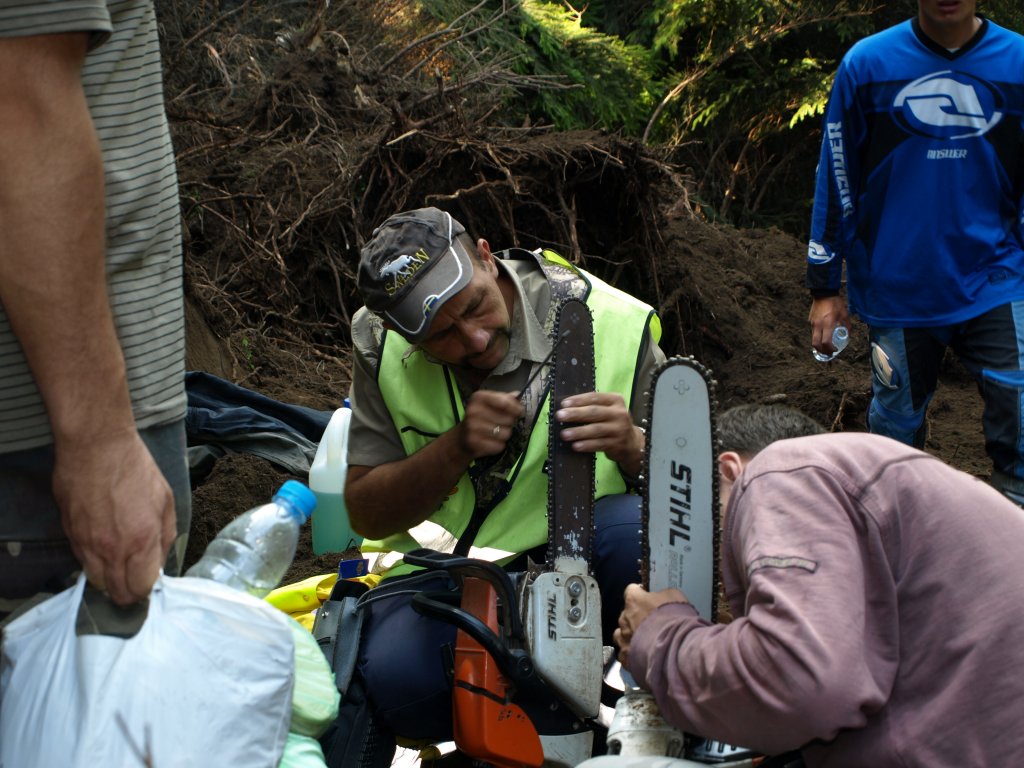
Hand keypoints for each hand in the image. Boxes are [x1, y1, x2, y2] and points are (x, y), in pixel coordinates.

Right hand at [53, 429, 174, 605]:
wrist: (96, 447)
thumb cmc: (136, 470)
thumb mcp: (166, 501)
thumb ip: (164, 538)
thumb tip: (158, 564)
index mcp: (140, 541)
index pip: (140, 590)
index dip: (147, 589)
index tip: (150, 579)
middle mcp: (111, 550)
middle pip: (117, 594)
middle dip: (129, 591)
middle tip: (136, 575)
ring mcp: (86, 544)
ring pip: (96, 582)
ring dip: (110, 579)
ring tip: (120, 562)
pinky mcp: (69, 535)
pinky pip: (82, 562)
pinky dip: (94, 562)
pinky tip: (104, 545)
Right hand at [458, 390, 523, 458]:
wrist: (461, 438)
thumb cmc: (479, 417)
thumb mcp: (489, 404)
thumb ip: (504, 399)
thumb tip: (518, 395)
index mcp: (479, 397)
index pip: (505, 402)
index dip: (516, 408)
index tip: (519, 412)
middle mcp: (474, 411)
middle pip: (508, 419)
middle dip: (509, 423)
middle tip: (501, 423)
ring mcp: (473, 427)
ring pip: (505, 433)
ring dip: (504, 434)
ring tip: (496, 433)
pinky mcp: (474, 442)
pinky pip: (499, 445)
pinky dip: (498, 445)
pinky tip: (491, 441)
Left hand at [555, 392, 643, 475]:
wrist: (632, 443)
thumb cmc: (612, 423)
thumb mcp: (608, 410)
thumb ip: (592, 407)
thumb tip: (566, 408)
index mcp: (616, 400)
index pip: (595, 397)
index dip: (579, 400)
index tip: (564, 404)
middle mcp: (619, 413)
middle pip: (594, 412)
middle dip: (575, 414)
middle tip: (560, 416)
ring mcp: (619, 430)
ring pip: (596, 429)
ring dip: (578, 432)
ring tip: (564, 434)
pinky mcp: (617, 444)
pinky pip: (599, 444)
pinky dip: (586, 445)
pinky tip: (575, 446)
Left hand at [614, 583, 688, 668]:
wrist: (675, 651)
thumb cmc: (675, 621)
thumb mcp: (675, 597)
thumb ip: (663, 594)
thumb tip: (661, 597)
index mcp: (634, 601)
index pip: (632, 591)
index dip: (641, 594)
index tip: (649, 599)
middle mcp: (624, 619)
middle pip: (626, 614)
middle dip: (636, 617)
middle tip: (652, 623)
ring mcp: (623, 639)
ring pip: (621, 634)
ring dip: (630, 635)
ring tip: (644, 640)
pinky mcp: (626, 658)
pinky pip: (624, 654)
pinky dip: (631, 654)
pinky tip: (642, 655)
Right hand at [808, 296, 849, 354]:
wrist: (823, 293)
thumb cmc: (835, 303)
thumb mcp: (844, 314)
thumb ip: (847, 326)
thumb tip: (849, 335)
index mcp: (827, 324)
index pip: (826, 342)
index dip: (830, 349)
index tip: (835, 350)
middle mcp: (818, 325)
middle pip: (816, 344)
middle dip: (822, 351)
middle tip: (828, 353)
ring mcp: (813, 323)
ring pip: (813, 339)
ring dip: (819, 345)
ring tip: (826, 346)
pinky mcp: (810, 321)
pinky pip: (813, 332)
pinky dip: (818, 337)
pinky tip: (823, 335)